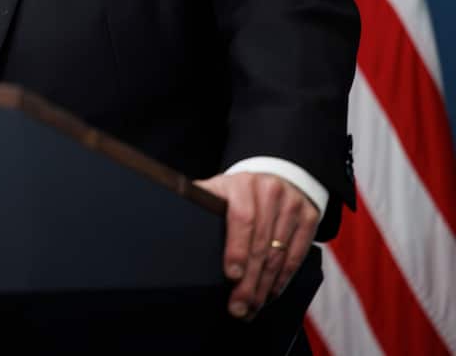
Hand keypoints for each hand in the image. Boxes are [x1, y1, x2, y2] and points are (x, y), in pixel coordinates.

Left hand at [196, 172, 319, 320]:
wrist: (275, 175)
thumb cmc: (237, 191)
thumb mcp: (218, 189)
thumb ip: (201, 203)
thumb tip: (172, 224)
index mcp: (242, 184)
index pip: (241, 219)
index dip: (236, 249)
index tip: (231, 275)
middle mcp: (270, 192)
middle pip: (260, 244)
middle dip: (249, 280)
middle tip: (238, 306)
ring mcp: (292, 205)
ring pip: (279, 254)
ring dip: (264, 286)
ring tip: (251, 307)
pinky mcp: (310, 218)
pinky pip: (297, 255)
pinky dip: (283, 279)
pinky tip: (270, 293)